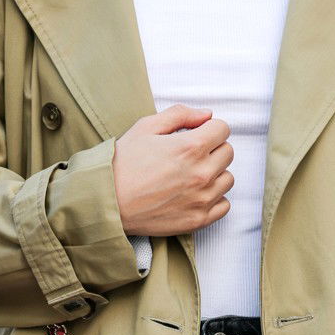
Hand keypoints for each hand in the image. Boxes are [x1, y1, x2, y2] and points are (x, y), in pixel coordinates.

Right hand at [112, 104, 233, 236]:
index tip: (196, 134)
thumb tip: (207, 115)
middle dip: (212, 149)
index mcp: (191, 147)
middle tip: (190, 155)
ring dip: (215, 174)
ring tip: (191, 176)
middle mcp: (201, 173)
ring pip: (227, 179)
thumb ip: (180, 115)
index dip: (208, 128)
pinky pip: (224, 205)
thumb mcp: (145, 127)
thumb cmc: (123, 163)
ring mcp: (202, 199)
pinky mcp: (198, 220)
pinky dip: (214, 199)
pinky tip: (195, 194)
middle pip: (227, 153)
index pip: (222, 129)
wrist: (106, 202)